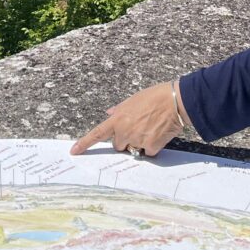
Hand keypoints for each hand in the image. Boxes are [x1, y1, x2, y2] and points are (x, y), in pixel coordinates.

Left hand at [70, 80, 189, 156]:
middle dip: (125, 140)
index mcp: (118, 118)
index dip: (85, 143)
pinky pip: (147, 152)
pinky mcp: (150, 146)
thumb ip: (119, 110)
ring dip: (139, 143)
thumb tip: (109, 114)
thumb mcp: (132, 99)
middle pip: (118, 145)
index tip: (74, 151)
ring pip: (133, 149)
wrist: (175, 101)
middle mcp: (125, 131)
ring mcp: (137, 139)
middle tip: (139, 127)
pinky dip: (153, 146)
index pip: (97, 133)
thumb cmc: (154, 97)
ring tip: (151, 127)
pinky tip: (159, 133)